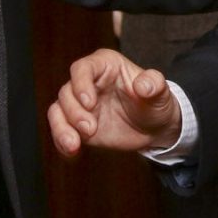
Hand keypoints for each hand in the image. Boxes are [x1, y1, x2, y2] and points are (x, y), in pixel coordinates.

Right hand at [47, 48, 182, 155]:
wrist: (153, 128)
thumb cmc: (155, 103)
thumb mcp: (160, 93)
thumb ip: (154, 85)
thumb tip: (143, 85)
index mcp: (104, 65)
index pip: (82, 68)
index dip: (80, 84)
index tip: (89, 103)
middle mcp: (87, 82)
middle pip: (66, 92)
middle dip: (74, 112)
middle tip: (90, 129)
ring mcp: (79, 104)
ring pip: (57, 111)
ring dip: (61, 128)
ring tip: (73, 145)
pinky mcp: (76, 124)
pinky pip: (60, 130)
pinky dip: (62, 142)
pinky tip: (71, 152)